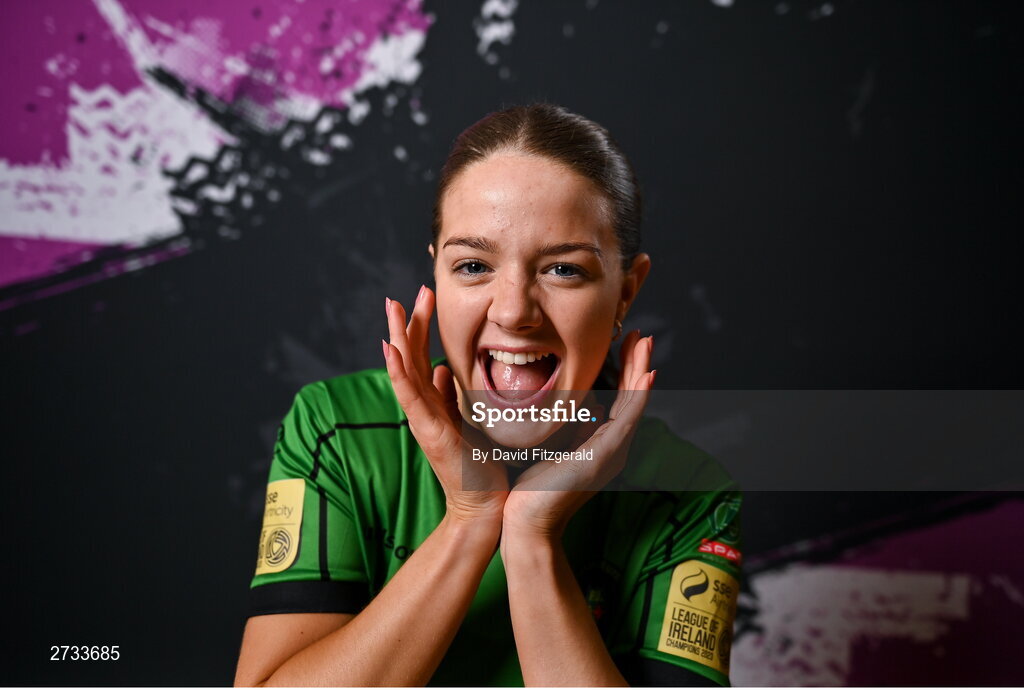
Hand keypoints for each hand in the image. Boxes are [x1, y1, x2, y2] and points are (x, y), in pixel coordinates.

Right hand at [382, 286, 508, 523]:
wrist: (483, 504)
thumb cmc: (477, 465)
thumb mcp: (465, 420)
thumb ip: (450, 396)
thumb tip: (445, 369)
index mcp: (432, 402)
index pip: (423, 356)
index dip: (421, 326)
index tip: (425, 296)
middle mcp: (422, 408)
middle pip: (410, 356)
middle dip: (409, 322)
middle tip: (411, 290)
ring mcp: (422, 419)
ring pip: (405, 370)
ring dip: (398, 337)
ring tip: (392, 308)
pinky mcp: (429, 432)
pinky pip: (410, 397)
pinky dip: (399, 373)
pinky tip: (391, 350)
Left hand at [501, 331, 655, 539]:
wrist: (527, 522)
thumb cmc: (532, 491)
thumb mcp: (554, 449)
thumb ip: (572, 430)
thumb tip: (587, 408)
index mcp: (601, 445)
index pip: (619, 401)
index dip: (625, 372)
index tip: (626, 344)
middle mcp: (612, 448)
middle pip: (631, 398)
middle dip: (637, 364)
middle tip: (642, 335)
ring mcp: (612, 453)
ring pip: (633, 404)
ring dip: (641, 371)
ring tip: (645, 344)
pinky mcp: (605, 456)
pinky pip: (627, 420)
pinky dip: (638, 396)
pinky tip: (645, 376)